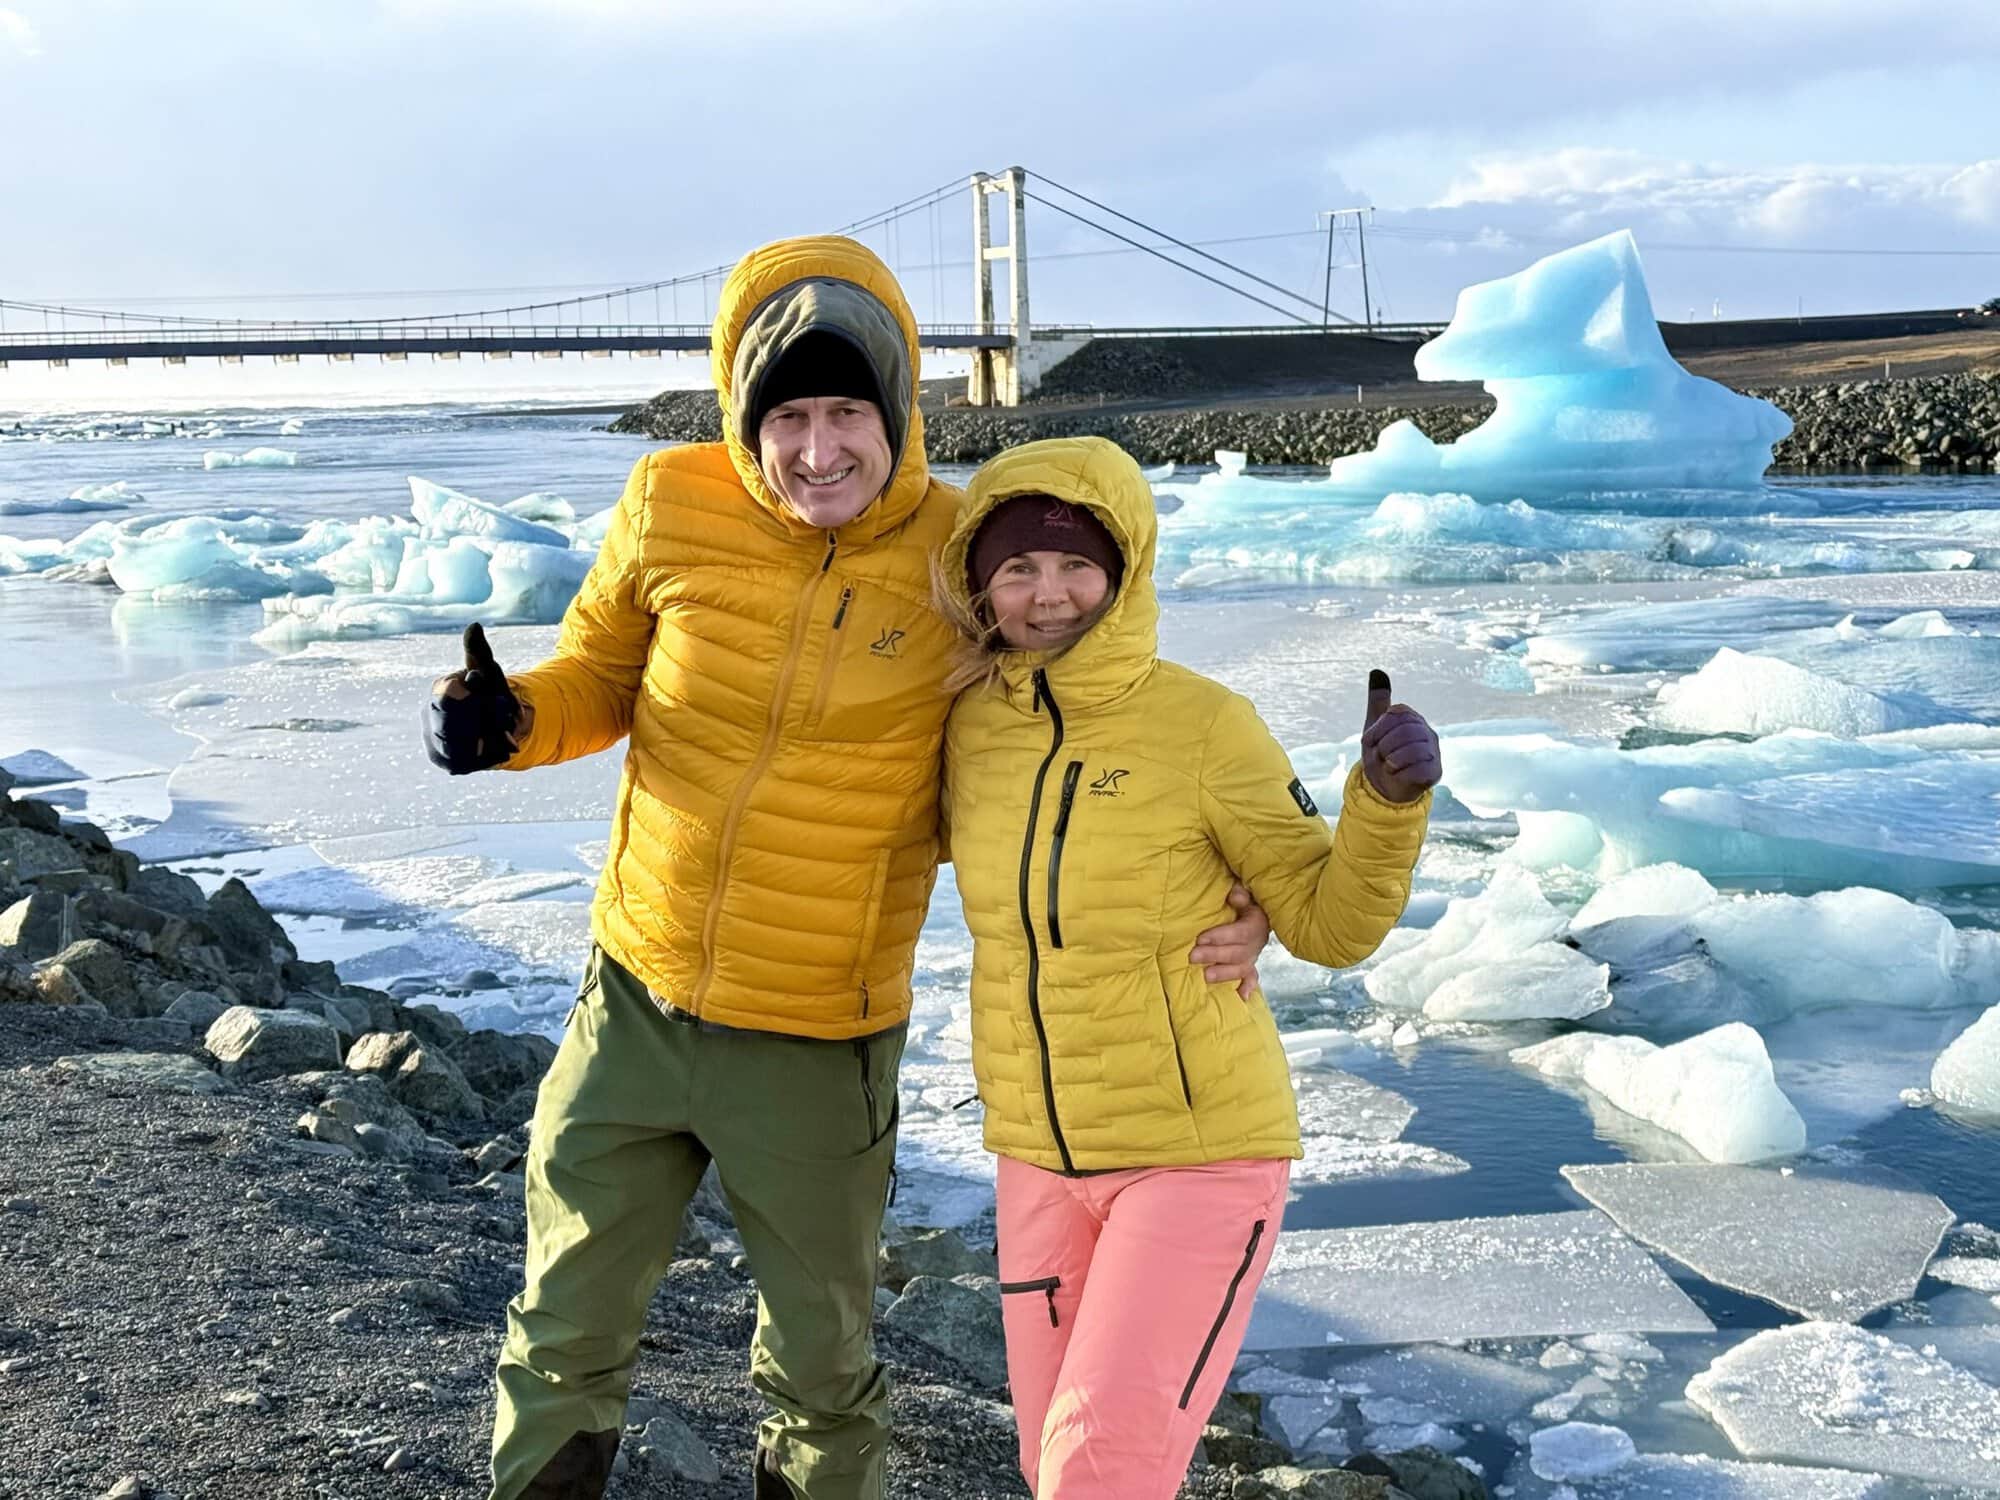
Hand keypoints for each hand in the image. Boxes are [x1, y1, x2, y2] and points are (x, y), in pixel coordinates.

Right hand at [424, 622, 523, 774]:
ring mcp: (436, 743)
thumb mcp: (488, 671)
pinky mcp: (449, 763)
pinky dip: (491, 753)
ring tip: (505, 729)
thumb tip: (474, 626)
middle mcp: (430, 718)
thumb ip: (479, 652)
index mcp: (439, 692)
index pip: (449, 697)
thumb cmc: (490, 693)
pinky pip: (470, 761)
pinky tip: (501, 745)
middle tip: (505, 712)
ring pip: (462, 745)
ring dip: (491, 737)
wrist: (500, 724)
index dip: (475, 696)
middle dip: (486, 718)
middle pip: (455, 724)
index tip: (491, 690)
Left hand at [1190, 880, 1270, 1000]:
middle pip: (1235, 953)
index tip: (1200, 938)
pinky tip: (1241, 997)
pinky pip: (1251, 978)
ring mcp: (1253, 957)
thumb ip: (1241, 895)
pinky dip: (1248, 988)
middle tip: (1193, 957)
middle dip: (1214, 955)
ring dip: (1224, 973)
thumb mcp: (1247, 894)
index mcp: (1255, 924)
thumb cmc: (1247, 903)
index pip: (1238, 932)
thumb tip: (1235, 895)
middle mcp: (1255, 943)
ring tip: (1206, 976)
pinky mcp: (1251, 966)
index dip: (1220, 936)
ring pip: (1240, 968)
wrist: (1263, 916)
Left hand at [1360, 669, 1440, 803]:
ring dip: (1391, 761)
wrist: (1383, 787)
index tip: (1371, 741)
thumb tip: (1377, 671)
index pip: (1396, 714)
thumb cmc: (1380, 755)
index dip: (1377, 730)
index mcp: (1412, 718)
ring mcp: (1434, 751)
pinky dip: (1400, 773)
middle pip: (1404, 731)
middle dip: (1384, 747)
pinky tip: (1398, 775)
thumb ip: (1377, 701)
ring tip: (1390, 766)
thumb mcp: (1373, 727)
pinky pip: (1417, 769)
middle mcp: (1427, 732)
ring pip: (1411, 750)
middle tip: (1381, 756)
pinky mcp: (1436, 771)